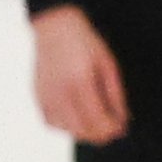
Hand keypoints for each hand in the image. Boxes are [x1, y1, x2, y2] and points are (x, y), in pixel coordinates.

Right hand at [31, 5, 129, 144]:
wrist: (54, 27)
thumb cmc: (84, 42)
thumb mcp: (107, 64)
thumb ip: (116, 95)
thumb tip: (122, 122)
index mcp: (80, 81)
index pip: (98, 121)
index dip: (112, 129)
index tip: (121, 127)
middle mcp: (61, 93)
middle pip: (84, 131)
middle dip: (101, 134)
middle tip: (112, 127)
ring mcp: (47, 97)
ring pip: (69, 131)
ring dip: (86, 131)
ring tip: (96, 119)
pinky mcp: (39, 98)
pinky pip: (53, 124)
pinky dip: (67, 126)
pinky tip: (77, 115)